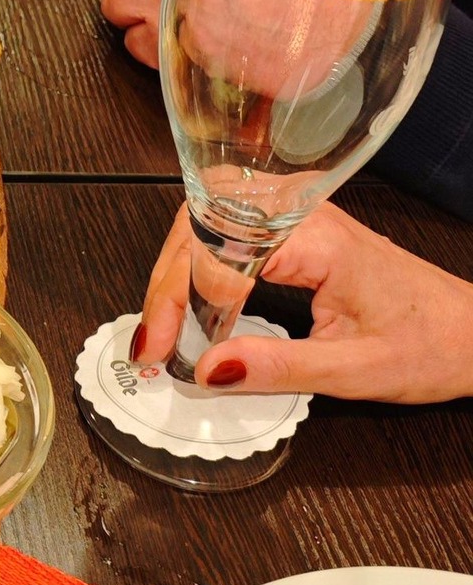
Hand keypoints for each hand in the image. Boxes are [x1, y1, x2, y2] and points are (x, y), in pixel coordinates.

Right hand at [135, 200, 472, 402]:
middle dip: (167, 284)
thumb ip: (278, 369)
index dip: (183, 305)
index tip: (166, 353)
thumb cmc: (431, 344)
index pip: (221, 255)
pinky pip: (227, 226)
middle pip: (201, 225)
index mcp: (318, 240)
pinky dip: (197, 260)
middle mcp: (303, 214)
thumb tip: (209, 369)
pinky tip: (192, 298)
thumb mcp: (355, 371)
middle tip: (153, 343)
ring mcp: (297, 214)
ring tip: (164, 324)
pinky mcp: (295, 227)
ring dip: (176, 267)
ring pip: (206, 217)